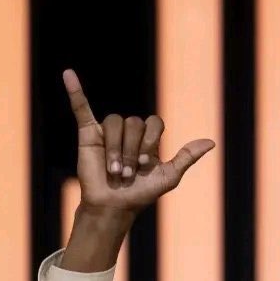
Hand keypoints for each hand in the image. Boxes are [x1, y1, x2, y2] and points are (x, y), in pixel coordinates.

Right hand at [62, 68, 214, 215]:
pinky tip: (68, 74)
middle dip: (132, 150)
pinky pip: (81, 107)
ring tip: (114, 171)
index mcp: (148, 139)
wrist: (114, 206)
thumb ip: (188, 157)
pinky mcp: (88, 133)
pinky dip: (74, 91)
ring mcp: (108, 131)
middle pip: (134, 122)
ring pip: (116, 122)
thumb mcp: (169, 177)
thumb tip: (211, 142)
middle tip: (128, 173)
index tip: (146, 165)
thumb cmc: (141, 194)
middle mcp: (129, 133)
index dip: (151, 142)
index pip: (154, 122)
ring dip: (116, 149)